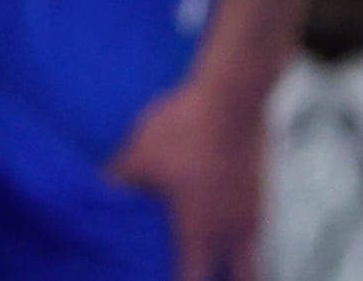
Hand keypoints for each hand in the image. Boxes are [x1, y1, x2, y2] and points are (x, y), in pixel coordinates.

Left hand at [105, 69, 267, 280]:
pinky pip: (258, 228)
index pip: (195, 279)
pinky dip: (244, 235)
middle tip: (206, 275)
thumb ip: (120, 182)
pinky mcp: (264, 191)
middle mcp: (235, 231)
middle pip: (242, 278)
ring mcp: (256, 213)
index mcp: (200, 231)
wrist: (232, 99)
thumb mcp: (138, 156)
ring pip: (254, 255)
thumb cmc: (181, 132)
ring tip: (219, 259)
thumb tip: (98, 195)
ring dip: (240, 264)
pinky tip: (227, 221)